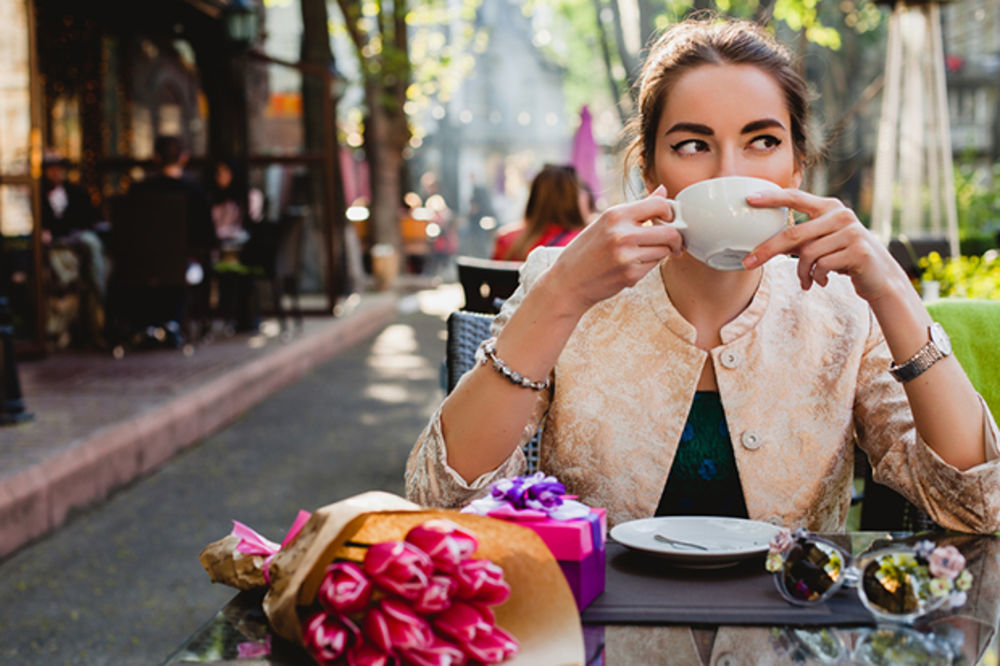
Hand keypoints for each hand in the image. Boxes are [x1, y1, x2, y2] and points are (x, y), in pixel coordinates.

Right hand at [546, 185, 684, 312]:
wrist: (567, 282)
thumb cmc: (586, 250)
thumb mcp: (606, 222)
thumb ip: (638, 207)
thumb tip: (663, 190)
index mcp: (615, 214)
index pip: (659, 204)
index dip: (670, 212)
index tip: (668, 219)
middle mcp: (622, 233)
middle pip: (670, 232)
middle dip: (676, 238)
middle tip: (673, 242)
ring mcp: (627, 256)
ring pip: (665, 251)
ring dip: (662, 252)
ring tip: (646, 254)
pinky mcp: (630, 276)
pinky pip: (654, 266)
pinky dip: (649, 265)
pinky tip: (632, 266)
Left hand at [742, 188, 906, 302]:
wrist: (879, 277)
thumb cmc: (843, 257)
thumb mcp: (822, 242)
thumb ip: (800, 237)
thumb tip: (763, 242)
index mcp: (829, 207)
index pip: (796, 197)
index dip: (772, 197)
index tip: (749, 199)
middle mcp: (841, 215)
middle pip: (793, 234)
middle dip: (767, 250)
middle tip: (748, 263)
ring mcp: (852, 232)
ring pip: (807, 254)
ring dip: (801, 272)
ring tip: (805, 280)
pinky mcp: (858, 251)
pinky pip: (821, 266)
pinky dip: (815, 277)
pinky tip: (821, 281)